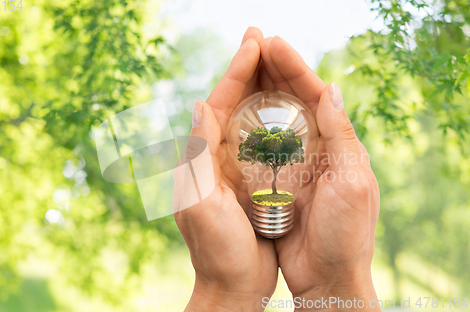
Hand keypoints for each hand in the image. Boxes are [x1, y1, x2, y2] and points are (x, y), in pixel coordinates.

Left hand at [174, 28, 277, 311]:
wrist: (231, 284)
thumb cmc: (216, 249)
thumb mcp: (201, 201)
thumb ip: (198, 154)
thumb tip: (200, 102)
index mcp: (204, 156)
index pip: (221, 102)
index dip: (237, 70)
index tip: (255, 41)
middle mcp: (217, 156)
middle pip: (235, 103)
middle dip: (249, 69)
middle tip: (264, 36)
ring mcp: (236, 167)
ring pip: (251, 118)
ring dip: (263, 88)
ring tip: (278, 61)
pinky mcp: (254, 181)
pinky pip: (266, 141)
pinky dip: (277, 119)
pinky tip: (291, 107)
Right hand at [258, 36, 380, 310]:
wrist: (328, 277)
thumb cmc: (347, 234)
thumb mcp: (353, 181)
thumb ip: (342, 135)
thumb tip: (332, 88)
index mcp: (339, 144)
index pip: (315, 94)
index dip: (293, 67)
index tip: (270, 43)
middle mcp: (318, 149)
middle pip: (294, 100)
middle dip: (274, 70)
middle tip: (252, 43)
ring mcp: (296, 165)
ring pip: (275, 118)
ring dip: (260, 92)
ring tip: (242, 67)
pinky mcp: (277, 183)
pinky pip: (261, 147)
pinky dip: (249, 127)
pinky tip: (235, 113)